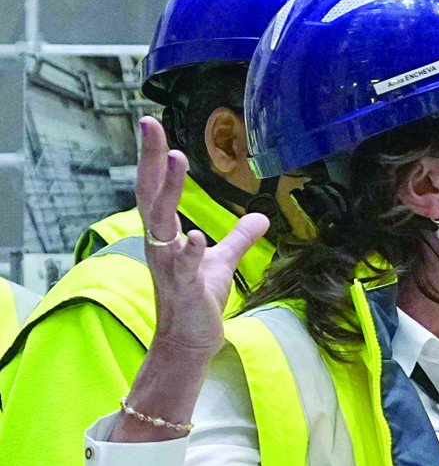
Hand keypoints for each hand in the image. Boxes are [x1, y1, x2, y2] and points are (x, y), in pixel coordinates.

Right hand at [137, 115, 268, 362]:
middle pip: (150, 194)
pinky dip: (187, 251)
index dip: (153, 158)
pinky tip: (194, 237)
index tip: (151, 124)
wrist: (190, 341)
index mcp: (166, 234)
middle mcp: (160, 244)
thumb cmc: (199, 300)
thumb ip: (239, 238)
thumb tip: (262, 217)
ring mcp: (169, 265)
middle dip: (150, 160)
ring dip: (169, 191)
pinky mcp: (183, 289)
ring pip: (161, 222)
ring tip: (176, 159)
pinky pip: (182, 266)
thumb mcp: (222, 262)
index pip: (155, 188)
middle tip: (151, 125)